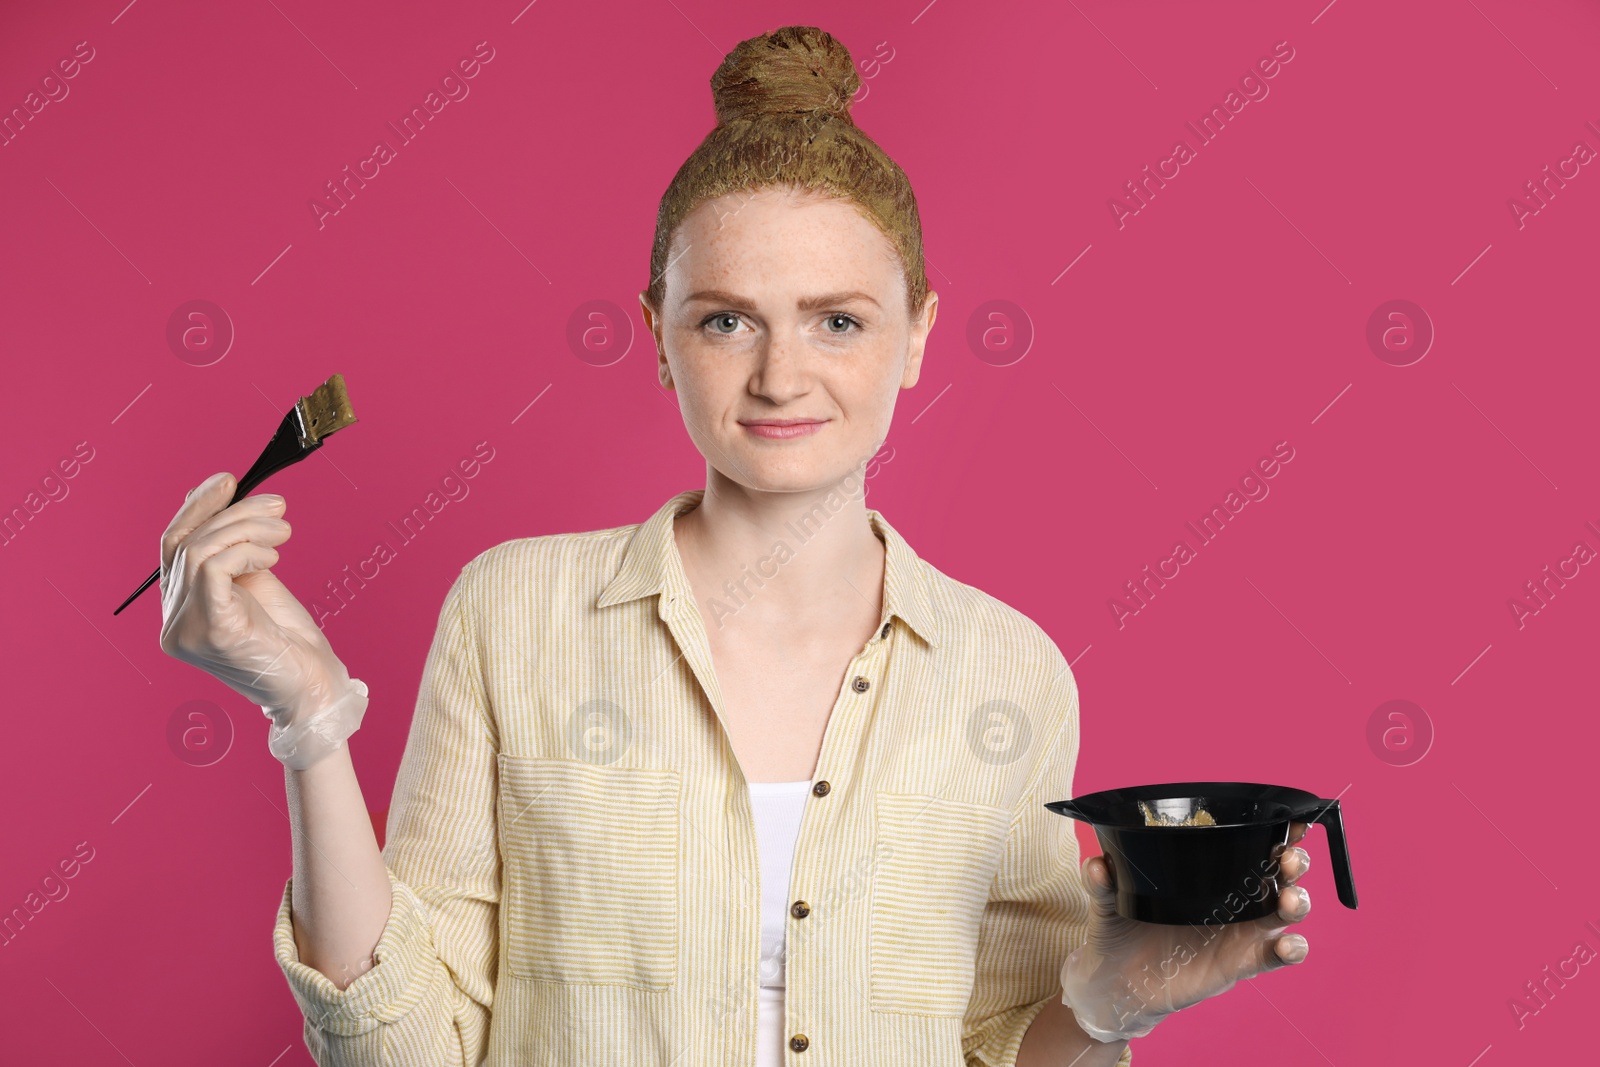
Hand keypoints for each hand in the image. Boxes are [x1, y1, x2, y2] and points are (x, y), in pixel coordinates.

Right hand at [158, 471, 356, 729]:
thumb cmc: (288, 641)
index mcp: (179, 610)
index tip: (227, 479)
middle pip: (184, 544)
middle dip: (231, 513)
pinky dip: (245, 549)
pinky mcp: (211, 631)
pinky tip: (272, 554)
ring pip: (199, 551)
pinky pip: (213, 569)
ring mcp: (186, 630)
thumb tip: (224, 499)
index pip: (173, 546)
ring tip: (284, 529)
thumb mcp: (255, 583)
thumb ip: (232, 549)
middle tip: (276, 505)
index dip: (197, 507)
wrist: (314, 688)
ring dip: (246, 528)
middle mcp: (172, 622)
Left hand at [1060, 823, 1313, 1041]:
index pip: (1249, 846)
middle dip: (1294, 862)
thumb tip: (1096, 864)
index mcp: (1208, 875)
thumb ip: (1104, 885)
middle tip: (1288, 859)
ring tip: (1288, 900)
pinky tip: (1288, 945)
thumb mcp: (1109, 904)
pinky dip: (1290, 949)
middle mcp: (1233, 899)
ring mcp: (1241, 931)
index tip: (1292, 821)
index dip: (1277, 833)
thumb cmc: (1119, 932)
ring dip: (1297, 902)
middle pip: (1280, 874)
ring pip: (1285, 911)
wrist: (1116, 983)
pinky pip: (1275, 956)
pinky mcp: (1240, 963)